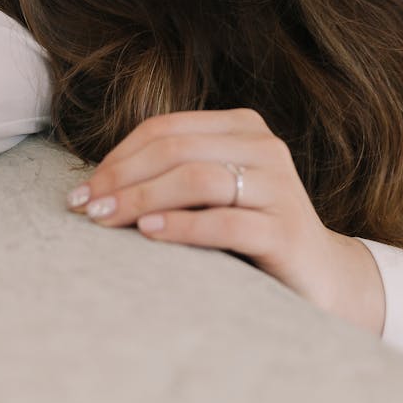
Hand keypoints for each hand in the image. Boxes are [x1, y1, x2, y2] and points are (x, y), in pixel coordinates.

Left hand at [67, 108, 384, 334]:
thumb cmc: (248, 230)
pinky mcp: (286, 231)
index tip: (83, 189)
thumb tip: (97, 185)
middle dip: (122, 178)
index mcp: (242, 126)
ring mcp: (279, 187)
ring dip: (142, 199)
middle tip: (85, 207)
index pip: (165, 129)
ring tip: (106, 220)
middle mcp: (264, 147)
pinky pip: (225, 223)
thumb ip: (172, 175)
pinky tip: (149, 233)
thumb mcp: (212, 192)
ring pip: (197, 179)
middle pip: (176, 150)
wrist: (320, 276)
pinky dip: (181, 226)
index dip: (118, 156)